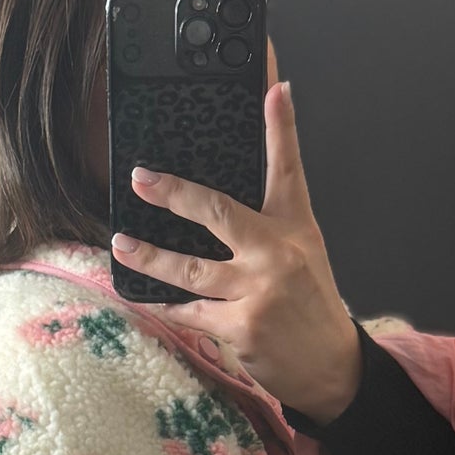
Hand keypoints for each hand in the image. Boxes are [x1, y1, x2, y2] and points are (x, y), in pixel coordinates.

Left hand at [111, 81, 360, 422]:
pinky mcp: (241, 326)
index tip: (274, 88)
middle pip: (219, 213)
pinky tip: (145, 296)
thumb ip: (270, 223)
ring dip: (150, 258)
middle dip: (175, 194)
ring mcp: (259, 291)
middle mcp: (278, 253)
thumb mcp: (303, 252)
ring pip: (190, 269)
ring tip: (122, 244)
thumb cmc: (310, 304)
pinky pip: (190, 311)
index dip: (281, 126)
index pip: (288, 168)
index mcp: (295, 227)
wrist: (332, 366)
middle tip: (142, 178)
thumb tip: (223, 204)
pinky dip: (167, 305)